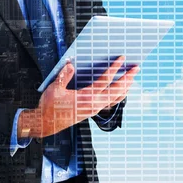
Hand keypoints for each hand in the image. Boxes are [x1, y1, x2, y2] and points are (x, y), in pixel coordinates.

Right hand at [18, 55, 138, 138]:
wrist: (47, 123)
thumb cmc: (49, 106)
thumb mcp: (54, 88)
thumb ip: (64, 76)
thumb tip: (71, 64)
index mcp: (85, 97)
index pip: (104, 81)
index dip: (114, 69)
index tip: (121, 59)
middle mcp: (93, 104)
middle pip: (116, 90)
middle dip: (127, 78)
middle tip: (136, 68)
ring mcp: (94, 109)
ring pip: (115, 98)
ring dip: (125, 87)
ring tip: (132, 79)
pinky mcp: (92, 112)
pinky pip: (110, 103)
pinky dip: (119, 97)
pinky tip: (121, 92)